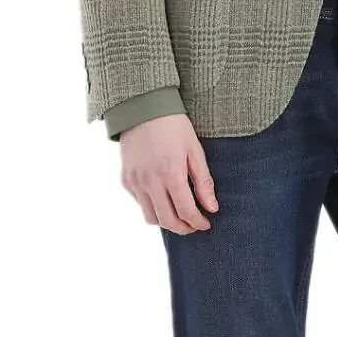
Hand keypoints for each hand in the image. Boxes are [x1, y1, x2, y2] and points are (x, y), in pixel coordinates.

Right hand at [119, 114, 218, 232]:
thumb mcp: (195, 150)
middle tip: (194, 225)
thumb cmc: (174, 126)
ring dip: (166, 222)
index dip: (198, 223)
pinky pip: (140, 204)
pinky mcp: (125, 180)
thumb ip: (203, 182)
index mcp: (171, 173)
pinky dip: (153, 208)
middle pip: (167, 220)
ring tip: (179, 216)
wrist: (143, 108)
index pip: (186, 211)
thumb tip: (212, 208)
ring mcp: (135, 182)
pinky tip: (163, 199)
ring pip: (150, 217)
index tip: (206, 224)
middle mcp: (150, 181)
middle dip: (183, 228)